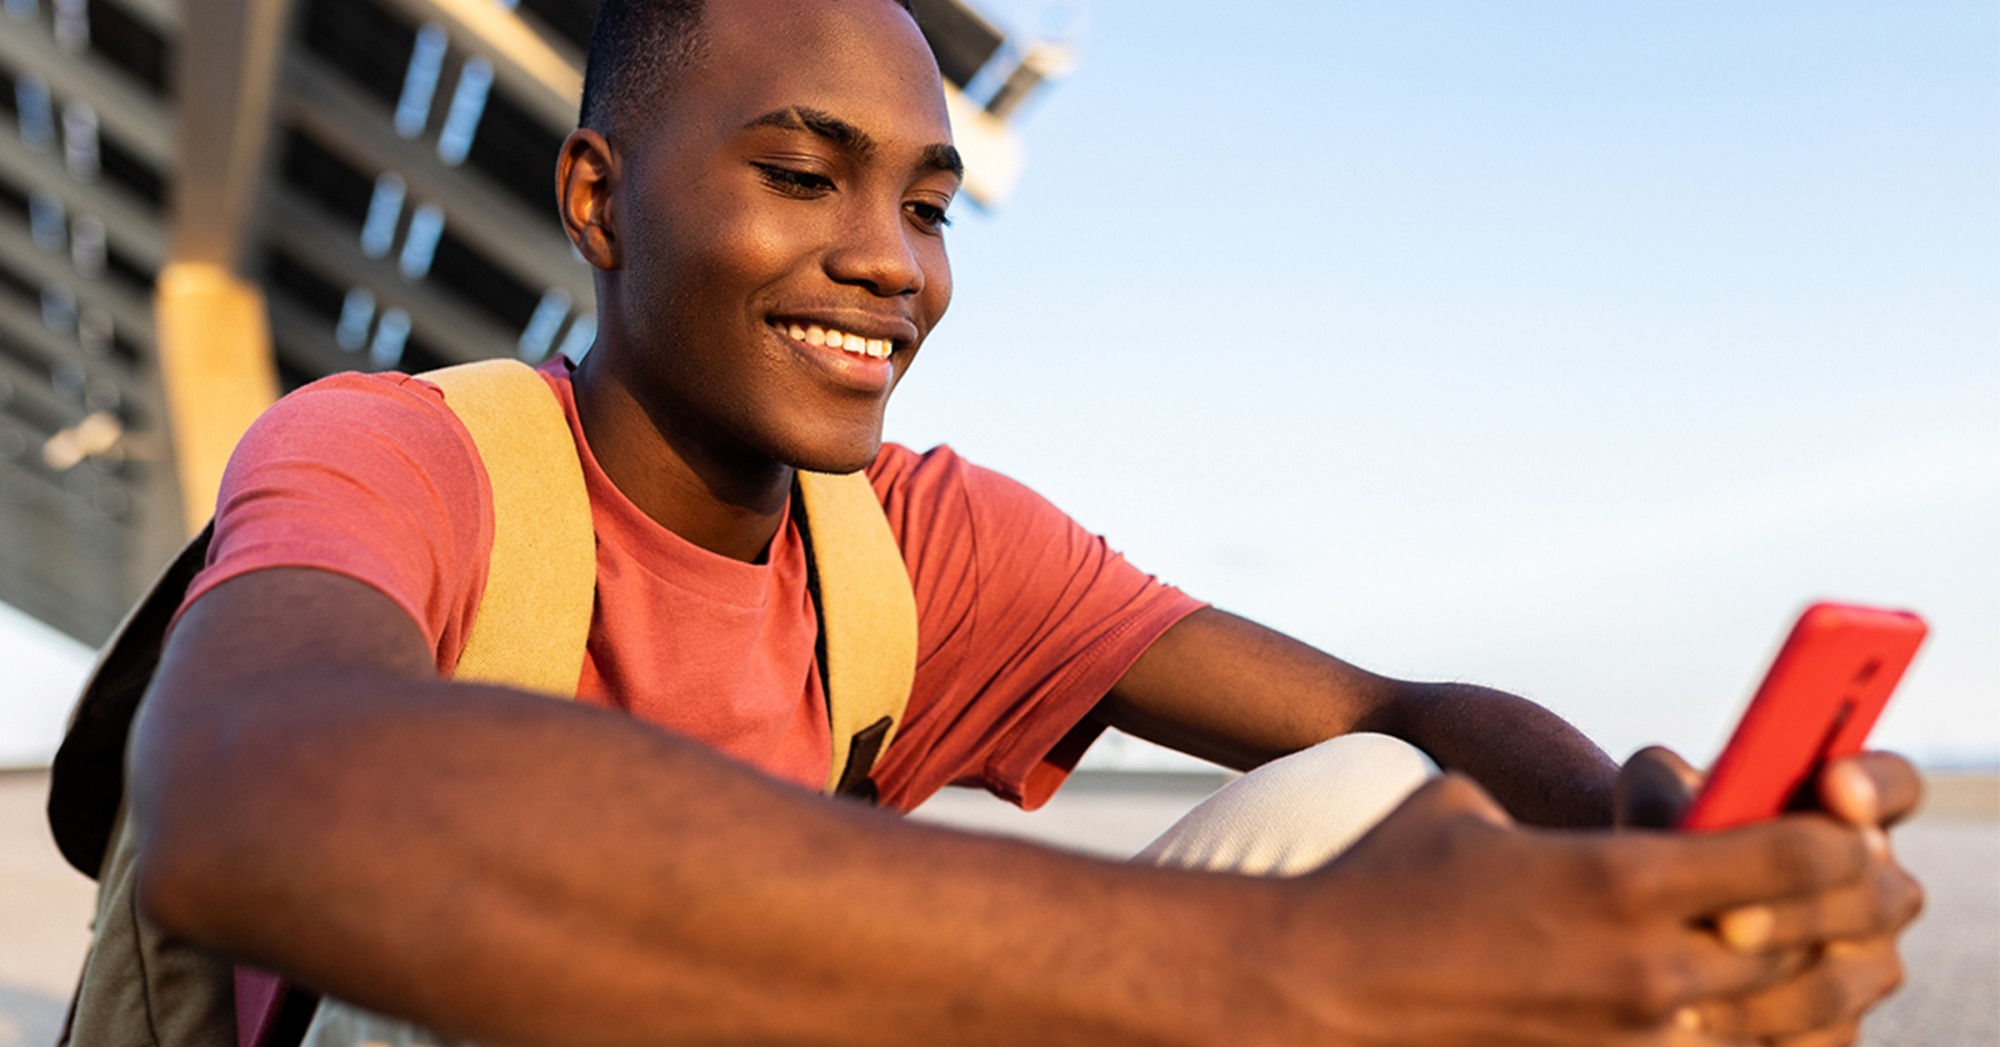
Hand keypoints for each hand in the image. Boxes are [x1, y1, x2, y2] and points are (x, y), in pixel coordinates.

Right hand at [1259, 774, 1879, 1045]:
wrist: (1324, 984)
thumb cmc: (1390, 877)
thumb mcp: (1476, 807)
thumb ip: (1565, 817)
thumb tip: (1609, 821)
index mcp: (1617, 876)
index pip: (1792, 857)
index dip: (1839, 840)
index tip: (1849, 827)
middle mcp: (1646, 964)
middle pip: (1814, 942)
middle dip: (1863, 909)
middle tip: (1884, 889)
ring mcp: (1634, 1032)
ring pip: (1789, 1016)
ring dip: (1837, 981)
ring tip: (1853, 955)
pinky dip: (1770, 1034)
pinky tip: (1775, 1012)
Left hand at [1612, 749, 1924, 1045]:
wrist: (1643, 915)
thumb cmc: (1658, 835)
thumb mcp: (1654, 795)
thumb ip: (1673, 787)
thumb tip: (1684, 813)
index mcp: (1849, 816)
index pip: (1897, 786)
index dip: (1877, 786)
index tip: (1834, 785)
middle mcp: (1878, 887)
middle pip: (1871, 897)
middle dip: (1796, 909)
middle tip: (1724, 919)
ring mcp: (1868, 963)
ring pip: (1838, 982)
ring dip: (1762, 986)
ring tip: (1687, 989)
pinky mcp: (1837, 1026)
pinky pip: (1815, 1040)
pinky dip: (1754, 1032)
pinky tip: (1692, 1024)